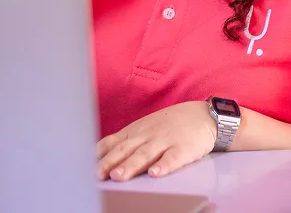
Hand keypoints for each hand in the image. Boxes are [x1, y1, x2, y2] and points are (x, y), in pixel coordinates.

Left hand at [96, 102, 216, 180]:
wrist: (204, 115)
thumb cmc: (170, 124)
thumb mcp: (145, 127)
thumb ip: (123, 140)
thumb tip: (96, 154)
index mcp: (137, 131)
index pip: (114, 142)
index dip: (101, 155)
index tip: (86, 167)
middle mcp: (149, 135)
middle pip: (127, 149)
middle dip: (112, 162)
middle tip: (99, 174)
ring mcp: (166, 140)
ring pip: (146, 154)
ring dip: (132, 165)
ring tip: (119, 176)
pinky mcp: (184, 148)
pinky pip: (173, 158)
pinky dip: (164, 166)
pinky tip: (156, 173)